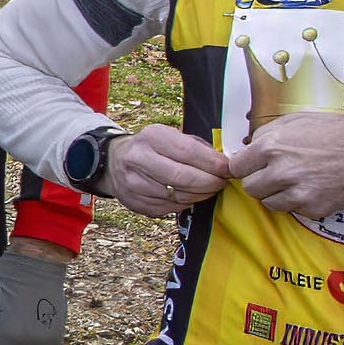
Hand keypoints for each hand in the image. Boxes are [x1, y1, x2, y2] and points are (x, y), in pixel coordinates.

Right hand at [98, 123, 232, 219]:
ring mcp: (134, 184)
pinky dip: (186, 203)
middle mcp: (139, 159)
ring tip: (209, 188)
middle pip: (184, 178)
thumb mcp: (171, 136)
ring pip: (179, 197)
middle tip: (223, 182)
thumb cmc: (152, 147)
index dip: (214, 164)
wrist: (114, 162)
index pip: (189, 153)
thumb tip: (225, 164)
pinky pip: (170, 208)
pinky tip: (190, 195)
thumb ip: (197, 147)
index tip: (229, 169)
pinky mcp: (135, 203)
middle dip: (210, 182)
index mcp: (151, 137)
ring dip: (200, 195)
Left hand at [219, 110, 343, 223]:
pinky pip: (291, 210)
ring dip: (276, 193)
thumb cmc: (333, 132)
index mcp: (271, 147)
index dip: (245, 166)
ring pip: (268, 202)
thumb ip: (265, 134)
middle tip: (276, 173)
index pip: (237, 167)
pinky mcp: (312, 208)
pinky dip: (297, 202)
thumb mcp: (294, 121)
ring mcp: (297, 193)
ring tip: (295, 179)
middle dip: (259, 180)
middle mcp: (280, 172)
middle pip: (250, 187)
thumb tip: (246, 149)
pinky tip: (310, 187)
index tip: (252, 166)